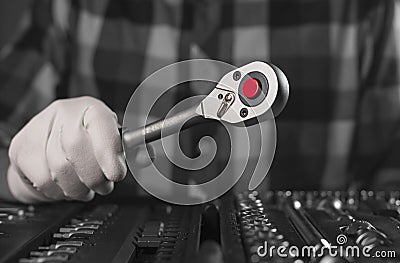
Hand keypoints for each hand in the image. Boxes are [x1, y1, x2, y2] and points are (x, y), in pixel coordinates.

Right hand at [7, 97, 126, 202]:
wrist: (50, 144)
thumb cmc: (88, 144)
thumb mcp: (113, 143)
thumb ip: (131, 151)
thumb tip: (147, 157)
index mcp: (92, 109)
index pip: (100, 124)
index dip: (109, 151)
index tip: (116, 174)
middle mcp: (64, 112)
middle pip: (76, 148)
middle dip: (94, 176)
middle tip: (103, 187)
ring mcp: (39, 128)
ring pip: (59, 168)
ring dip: (78, 188)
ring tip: (86, 188)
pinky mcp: (22, 148)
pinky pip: (42, 179)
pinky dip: (58, 192)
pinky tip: (66, 187)